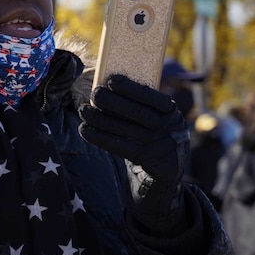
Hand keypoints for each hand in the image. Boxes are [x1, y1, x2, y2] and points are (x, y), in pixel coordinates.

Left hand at [79, 74, 189, 234]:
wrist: (163, 174)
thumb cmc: (150, 137)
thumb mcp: (153, 120)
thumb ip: (138, 106)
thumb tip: (106, 89)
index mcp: (171, 111)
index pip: (152, 97)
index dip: (131, 88)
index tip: (111, 80)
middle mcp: (171, 127)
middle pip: (138, 113)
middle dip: (114, 102)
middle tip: (95, 94)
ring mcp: (162, 146)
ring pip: (127, 130)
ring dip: (101, 119)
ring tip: (83, 110)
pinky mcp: (151, 162)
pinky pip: (121, 147)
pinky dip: (101, 138)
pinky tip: (85, 129)